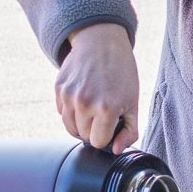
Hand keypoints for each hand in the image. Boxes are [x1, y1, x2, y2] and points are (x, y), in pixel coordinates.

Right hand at [56, 22, 138, 151]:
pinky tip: (82, 95)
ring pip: (69, 127)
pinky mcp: (58, 88)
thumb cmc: (122, 72)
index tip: (111, 124)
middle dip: (94, 129)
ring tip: (92, 106)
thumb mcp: (133, 102)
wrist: (102, 41)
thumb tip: (116, 150)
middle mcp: (84, 103)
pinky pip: (62, 112)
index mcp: (106, 108)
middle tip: (103, 112)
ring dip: (80, 122)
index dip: (106, 135)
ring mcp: (69, 95)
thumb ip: (129, 131)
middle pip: (83, 136)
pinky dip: (71, 110)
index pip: (98, 142)